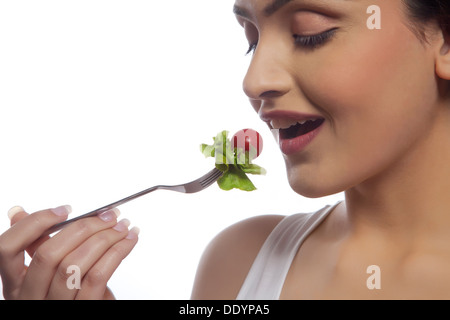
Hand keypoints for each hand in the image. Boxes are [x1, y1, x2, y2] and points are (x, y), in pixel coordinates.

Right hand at [0, 205, 138, 299]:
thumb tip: (18, 213)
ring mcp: (56, 306)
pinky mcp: (84, 309)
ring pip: (74, 265)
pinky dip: (117, 252)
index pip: (7, 249)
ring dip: (105, 238)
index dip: (33, 224)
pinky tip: (129, 240)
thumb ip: (37, 247)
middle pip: (48, 255)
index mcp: (15, 286)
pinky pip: (97, 276)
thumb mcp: (48, 275)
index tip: (63, 210)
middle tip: (108, 215)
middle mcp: (30, 298)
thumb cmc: (70, 298)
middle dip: (83, 227)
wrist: (90, 316)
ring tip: (123, 226)